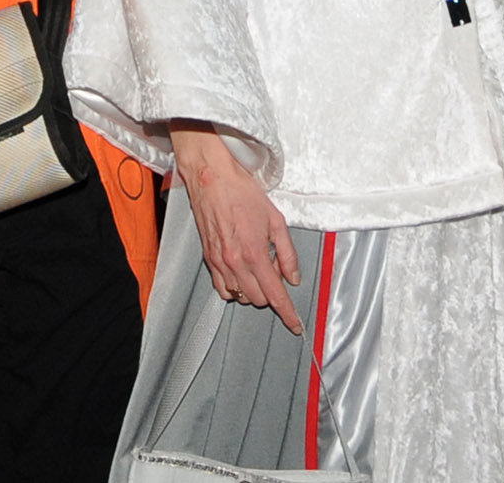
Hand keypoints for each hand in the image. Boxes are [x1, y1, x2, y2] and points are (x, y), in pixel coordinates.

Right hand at [172, 124, 301, 331]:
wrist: (213, 179)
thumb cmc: (243, 193)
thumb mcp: (276, 220)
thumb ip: (287, 253)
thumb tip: (294, 277)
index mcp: (255, 253)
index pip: (275, 295)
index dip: (288, 313)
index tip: (295, 324)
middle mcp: (235, 263)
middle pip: (259, 299)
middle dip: (271, 291)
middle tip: (274, 268)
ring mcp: (219, 263)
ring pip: (240, 296)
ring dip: (253, 289)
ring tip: (257, 265)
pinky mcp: (208, 259)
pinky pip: (222, 289)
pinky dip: (235, 288)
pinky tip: (241, 272)